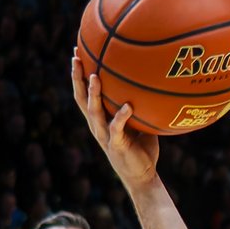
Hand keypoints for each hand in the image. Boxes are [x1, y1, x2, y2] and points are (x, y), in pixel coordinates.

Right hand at [72, 53, 159, 193]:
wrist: (141, 176)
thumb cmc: (141, 147)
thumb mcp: (139, 121)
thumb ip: (140, 103)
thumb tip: (153, 81)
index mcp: (99, 118)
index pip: (84, 93)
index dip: (78, 74)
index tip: (77, 53)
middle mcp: (97, 125)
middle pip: (81, 98)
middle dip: (77, 77)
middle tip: (76, 57)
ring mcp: (105, 135)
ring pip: (93, 111)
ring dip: (93, 93)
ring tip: (95, 76)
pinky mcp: (116, 145)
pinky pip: (117, 128)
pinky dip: (121, 117)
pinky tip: (128, 106)